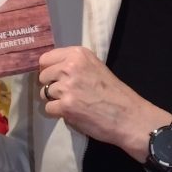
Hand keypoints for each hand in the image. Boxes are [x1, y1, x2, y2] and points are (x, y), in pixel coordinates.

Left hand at [38, 46, 171, 161]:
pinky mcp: (65, 106)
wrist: (129, 116)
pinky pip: (48, 109)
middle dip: (51, 86)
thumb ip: (74, 65)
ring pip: (44, 93)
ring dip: (55, 100)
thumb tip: (52, 69)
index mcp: (78, 55)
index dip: (49, 70)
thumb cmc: (114, 93)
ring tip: (73, 104)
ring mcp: (66, 87)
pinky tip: (72, 113)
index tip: (55, 78)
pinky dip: (57, 113)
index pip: (46, 59)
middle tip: (67, 94)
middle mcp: (70, 67)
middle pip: (43, 76)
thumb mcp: (95, 68)